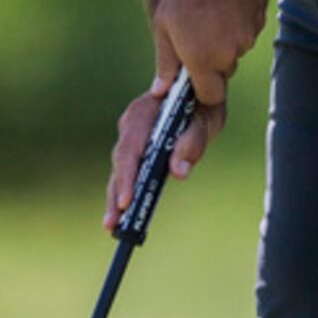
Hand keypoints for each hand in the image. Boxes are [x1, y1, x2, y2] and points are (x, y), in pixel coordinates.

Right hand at [105, 77, 229, 232]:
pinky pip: (127, 170)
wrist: (196, 91)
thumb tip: (179, 172)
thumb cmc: (202, 103)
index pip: (131, 148)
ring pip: (120, 170)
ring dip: (115, 198)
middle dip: (116, 194)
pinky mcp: (134, 146)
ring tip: (112, 226)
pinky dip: (124, 191)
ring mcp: (129, 134)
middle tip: (113, 223)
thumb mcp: (205, 119)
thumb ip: (191, 142)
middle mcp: (131, 123)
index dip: (128, 176)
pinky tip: (122, 214)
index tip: (128, 200)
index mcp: (145, 111)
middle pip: (120, 162)